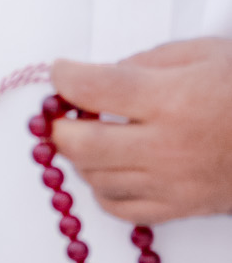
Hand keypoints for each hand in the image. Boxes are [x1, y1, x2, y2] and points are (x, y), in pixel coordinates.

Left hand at [51, 40, 231, 221]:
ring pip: (97, 179)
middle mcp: (166, 146)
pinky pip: (121, 209)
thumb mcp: (202, 54)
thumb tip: (100, 77)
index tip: (60, 71)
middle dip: (61, 126)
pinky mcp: (181, 207)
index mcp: (171, 99)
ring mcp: (172, 183)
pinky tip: (110, 168)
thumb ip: (145, 62)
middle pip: (83, 145)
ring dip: (81, 156)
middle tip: (64, 112)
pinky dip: (103, 189)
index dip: (65, 77)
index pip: (94, 90)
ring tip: (91, 135)